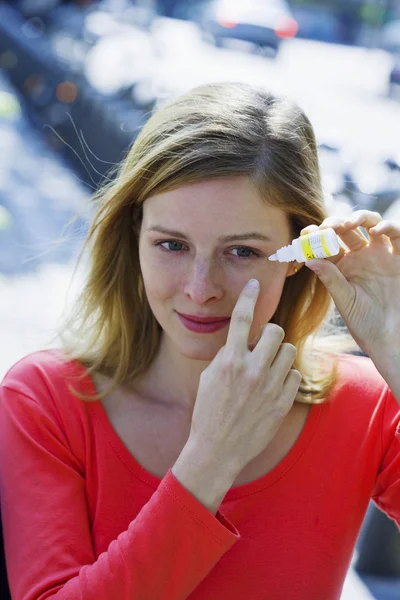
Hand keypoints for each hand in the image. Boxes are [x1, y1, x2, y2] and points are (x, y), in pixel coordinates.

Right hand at [188, 279, 300, 475]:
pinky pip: (294, 374)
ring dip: (280, 354)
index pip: (242, 318)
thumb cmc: (208, 411)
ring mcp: (269, 387)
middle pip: (277, 330)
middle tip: (263, 345)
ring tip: (268, 367)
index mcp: (230, 361)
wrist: (218, 449)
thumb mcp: (209, 377)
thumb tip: (245, 338)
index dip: (248, 296)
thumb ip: (228, 355)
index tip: (254, 283)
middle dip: (271, 334)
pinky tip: (273, 386)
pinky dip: (285, 376)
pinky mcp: (282, 402)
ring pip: (289, 351)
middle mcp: (252, 370)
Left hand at [302, 210, 399, 363]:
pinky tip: (375, 231)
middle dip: (335, 224)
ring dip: (359, 217)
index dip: (316, 236)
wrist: (391, 339)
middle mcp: (361, 256)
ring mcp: (381, 254)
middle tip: (327, 227)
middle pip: (347, 229)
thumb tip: (309, 259)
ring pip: (371, 224)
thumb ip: (331, 279)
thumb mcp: (345, 300)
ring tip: (348, 224)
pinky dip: (388, 227)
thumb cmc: (365, 323)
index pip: (327, 244)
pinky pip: (396, 235)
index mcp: (342, 266)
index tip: (305, 233)